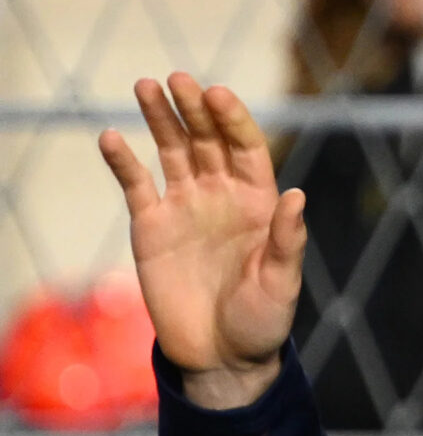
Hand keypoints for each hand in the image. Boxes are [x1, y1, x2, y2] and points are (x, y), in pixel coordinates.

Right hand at [98, 74, 305, 409]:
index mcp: (258, 201)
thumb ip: (286, 240)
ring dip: (160, 118)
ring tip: (146, 85)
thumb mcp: (282, 282)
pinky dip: (123, 162)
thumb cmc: (262, 320)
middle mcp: (221, 195)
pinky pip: (136, 186)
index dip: (232, 119)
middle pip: (207, 140)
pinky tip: (111, 137)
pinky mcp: (151, 228)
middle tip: (178, 79)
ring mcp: (184, 207)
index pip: (245, 147)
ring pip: (171, 151)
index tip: (216, 95)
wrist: (222, 356)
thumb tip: (297, 196)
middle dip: (194, 108)